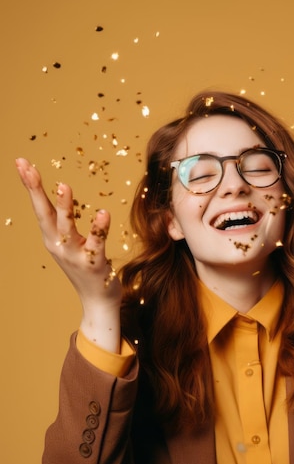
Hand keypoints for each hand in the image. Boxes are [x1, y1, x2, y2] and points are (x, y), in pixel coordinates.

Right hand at [16, 158, 122, 351]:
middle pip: (44, 214)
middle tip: (27, 167)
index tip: (21, 162)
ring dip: (64, 207)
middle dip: (35, 190)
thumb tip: (60, 193)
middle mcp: (59, 246)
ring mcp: (75, 256)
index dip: (31, 185)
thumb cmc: (86, 267)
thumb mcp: (70, 243)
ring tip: (63, 186)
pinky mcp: (94, 264)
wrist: (98, 301)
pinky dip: (99, 228)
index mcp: (52, 239)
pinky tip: (103, 213)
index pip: (39, 208)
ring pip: (67, 228)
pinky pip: (96, 243)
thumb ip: (64, 222)